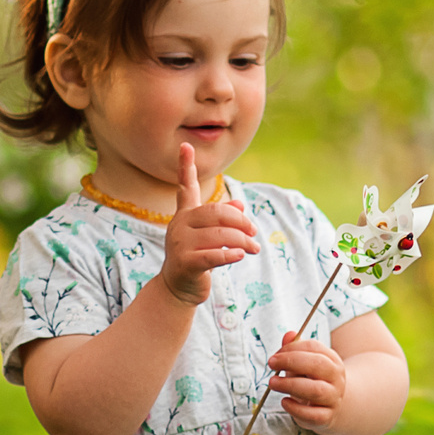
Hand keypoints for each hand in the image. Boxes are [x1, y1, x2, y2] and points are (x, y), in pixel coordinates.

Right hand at [159, 143, 258, 306]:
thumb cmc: (197, 258)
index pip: (186, 187)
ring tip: (254, 249)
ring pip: (219, 235)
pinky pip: (213, 255)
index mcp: (185, 215)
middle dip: (240, 222)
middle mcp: (179, 225)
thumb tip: (240, 206)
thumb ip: (222, 220)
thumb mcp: (209, 237)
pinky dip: (230, 254)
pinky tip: (240, 255)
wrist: (179, 288)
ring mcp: (180, 244)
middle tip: (254, 232)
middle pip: (216, 213)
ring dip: (242, 241)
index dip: (186, 166)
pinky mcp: (185, 263)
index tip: (185, 146)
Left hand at [267, 329, 347, 433]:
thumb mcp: (304, 363)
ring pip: (316, 390)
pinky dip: (296, 409)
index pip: (314, 347)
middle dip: (291, 362)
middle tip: (271, 364)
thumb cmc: (312, 381)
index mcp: (332, 360)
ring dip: (290, 385)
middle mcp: (336, 378)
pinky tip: (284, 402)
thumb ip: (295, 349)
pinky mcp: (327, 417)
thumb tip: (289, 334)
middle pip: (318, 365)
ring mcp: (334, 398)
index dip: (292, 348)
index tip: (275, 355)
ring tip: (272, 383)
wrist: (331, 406)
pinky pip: (314, 414)